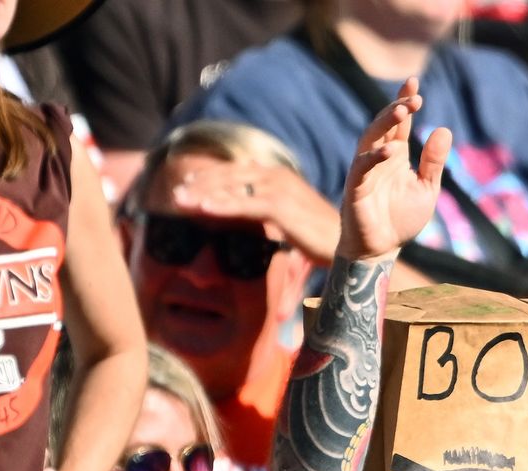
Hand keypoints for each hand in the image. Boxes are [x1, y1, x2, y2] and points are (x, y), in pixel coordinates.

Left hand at [167, 159, 339, 262]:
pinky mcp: (281, 207)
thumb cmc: (322, 236)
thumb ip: (267, 215)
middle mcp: (276, 176)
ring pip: (231, 188)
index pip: (236, 172)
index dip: (209, 177)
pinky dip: (220, 206)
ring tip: (178, 199)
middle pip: (228, 176)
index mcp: (277, 176)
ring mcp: (278, 189)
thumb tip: (249, 226)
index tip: (186, 184)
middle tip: (174, 192)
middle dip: (199, 183)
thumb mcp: (289, 220)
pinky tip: (200, 210)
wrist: (353, 243)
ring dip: (202, 194)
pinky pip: (243, 205)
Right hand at [337, 76, 452, 263]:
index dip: (404, 102)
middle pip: (383, 125)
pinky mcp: (355, 188)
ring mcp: (364, 171)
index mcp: (395, 155)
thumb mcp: (426, 188)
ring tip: (401, 111)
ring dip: (383, 124)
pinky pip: (362, 168)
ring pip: (369, 139)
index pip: (399, 123)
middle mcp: (377, 158)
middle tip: (412, 97)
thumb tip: (444, 129)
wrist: (383, 249)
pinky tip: (391, 151)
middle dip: (396, 108)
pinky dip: (374, 158)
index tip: (413, 83)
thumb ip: (434, 161)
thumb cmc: (401, 219)